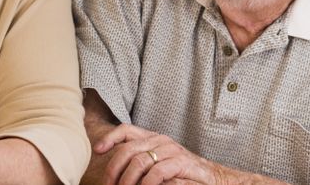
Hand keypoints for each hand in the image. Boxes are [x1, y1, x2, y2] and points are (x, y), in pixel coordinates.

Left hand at [93, 123, 219, 184]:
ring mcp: (170, 150)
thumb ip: (140, 159)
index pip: (126, 130)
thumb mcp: (157, 162)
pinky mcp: (180, 163)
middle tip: (108, 184)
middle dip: (113, 168)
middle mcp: (159, 140)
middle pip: (128, 149)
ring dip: (127, 179)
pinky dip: (146, 184)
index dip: (110, 138)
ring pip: (139, 161)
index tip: (97, 150)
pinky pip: (157, 172)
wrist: (212, 178)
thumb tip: (114, 168)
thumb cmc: (180, 172)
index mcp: (152, 137)